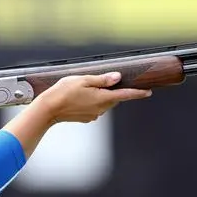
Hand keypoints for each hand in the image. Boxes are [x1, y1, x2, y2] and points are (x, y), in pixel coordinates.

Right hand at [37, 72, 151, 123]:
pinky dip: (91, 102)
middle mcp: (101, 109)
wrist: (48, 110)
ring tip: (85, 89)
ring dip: (100, 96)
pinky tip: (79, 98)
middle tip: (103, 81)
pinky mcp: (86, 118)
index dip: (138, 93)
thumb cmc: (63, 92)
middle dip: (112, 91)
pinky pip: (94, 109)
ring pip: (103, 103)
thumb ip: (102, 79)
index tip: (148, 92)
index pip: (126, 95)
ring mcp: (93, 115)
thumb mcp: (83, 80)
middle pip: (114, 98)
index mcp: (103, 98)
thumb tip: (117, 77)